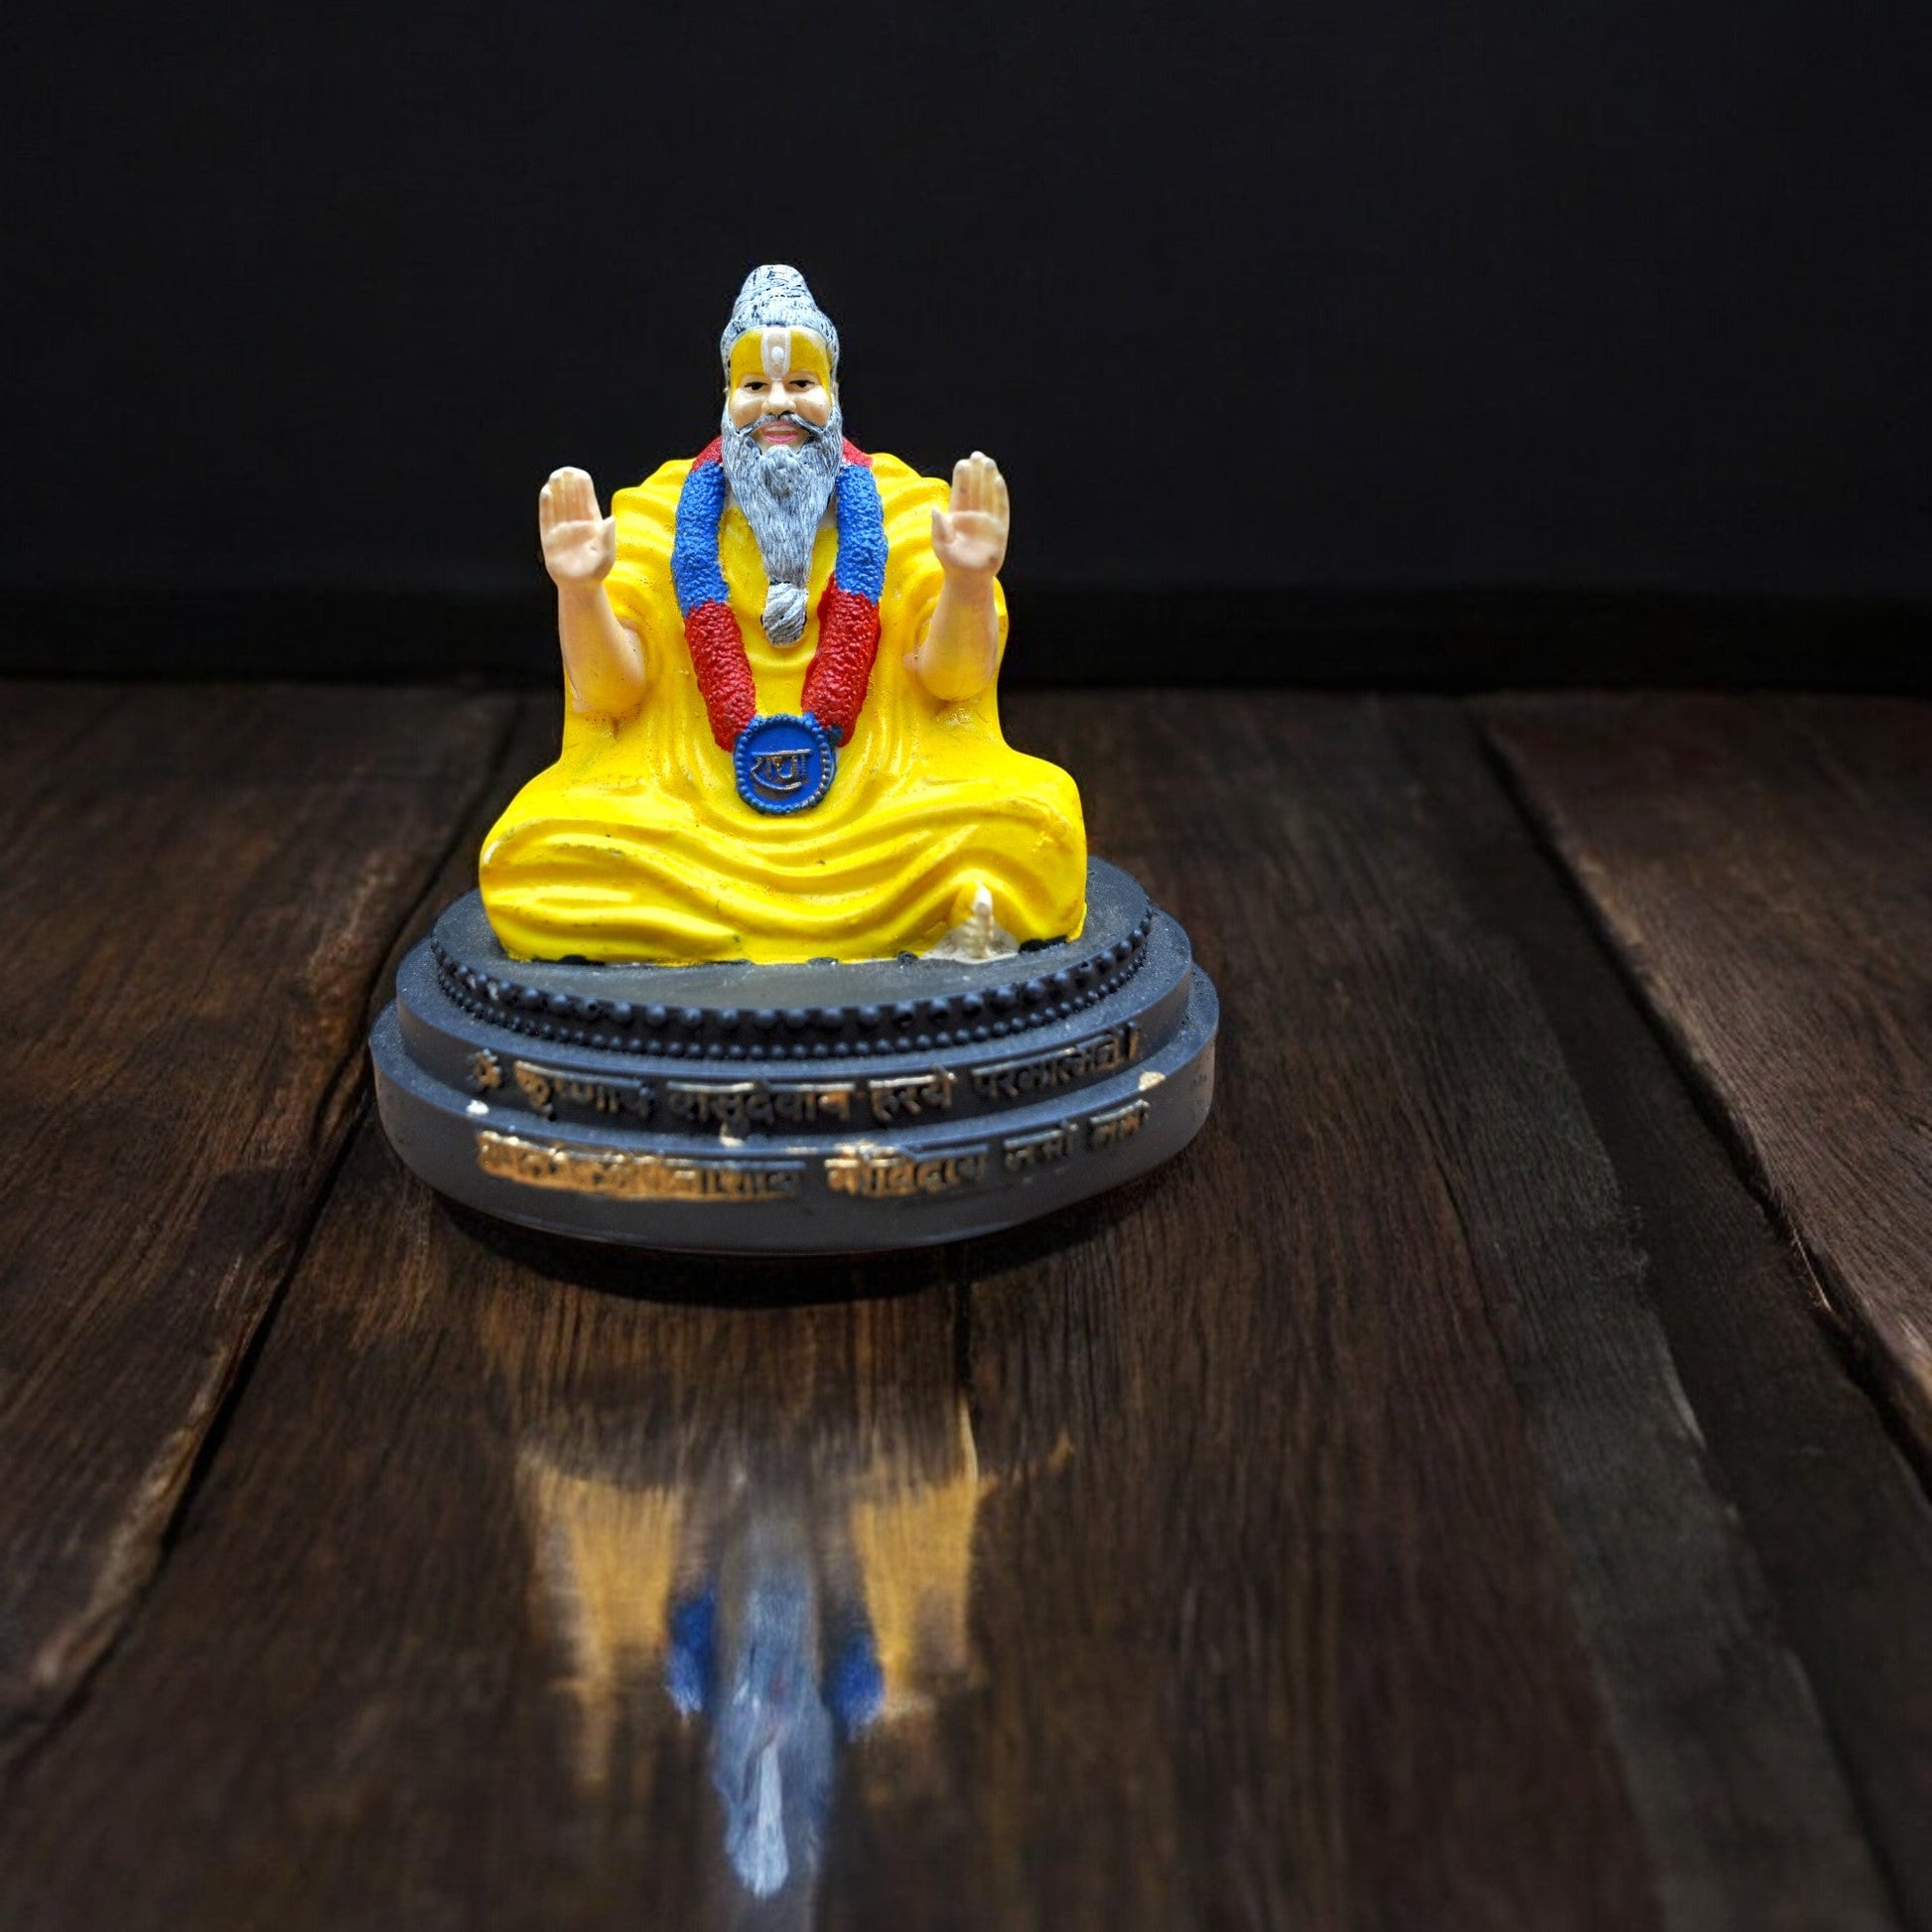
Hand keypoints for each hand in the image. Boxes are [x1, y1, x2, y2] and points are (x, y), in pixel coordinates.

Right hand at [540, 467, 615, 585]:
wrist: (579, 587)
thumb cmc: (596, 572)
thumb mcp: (606, 556)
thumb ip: (608, 538)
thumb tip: (611, 519)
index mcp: (592, 524)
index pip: (587, 501)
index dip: (583, 487)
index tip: (580, 474)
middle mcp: (576, 523)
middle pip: (571, 499)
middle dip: (569, 484)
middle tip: (565, 470)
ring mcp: (562, 529)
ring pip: (559, 504)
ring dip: (557, 490)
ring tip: (555, 476)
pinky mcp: (549, 536)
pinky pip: (547, 517)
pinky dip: (546, 505)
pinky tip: (546, 492)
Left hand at [931, 451, 1008, 583]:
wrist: (968, 579)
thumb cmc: (952, 562)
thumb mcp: (941, 545)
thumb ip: (939, 528)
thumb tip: (935, 509)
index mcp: (957, 514)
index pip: (960, 491)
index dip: (962, 477)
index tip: (963, 463)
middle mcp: (973, 514)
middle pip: (976, 488)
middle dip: (977, 472)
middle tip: (977, 455)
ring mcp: (987, 520)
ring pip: (989, 494)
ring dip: (989, 479)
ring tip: (988, 462)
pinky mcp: (1000, 529)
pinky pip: (1000, 509)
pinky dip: (1000, 495)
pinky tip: (999, 481)